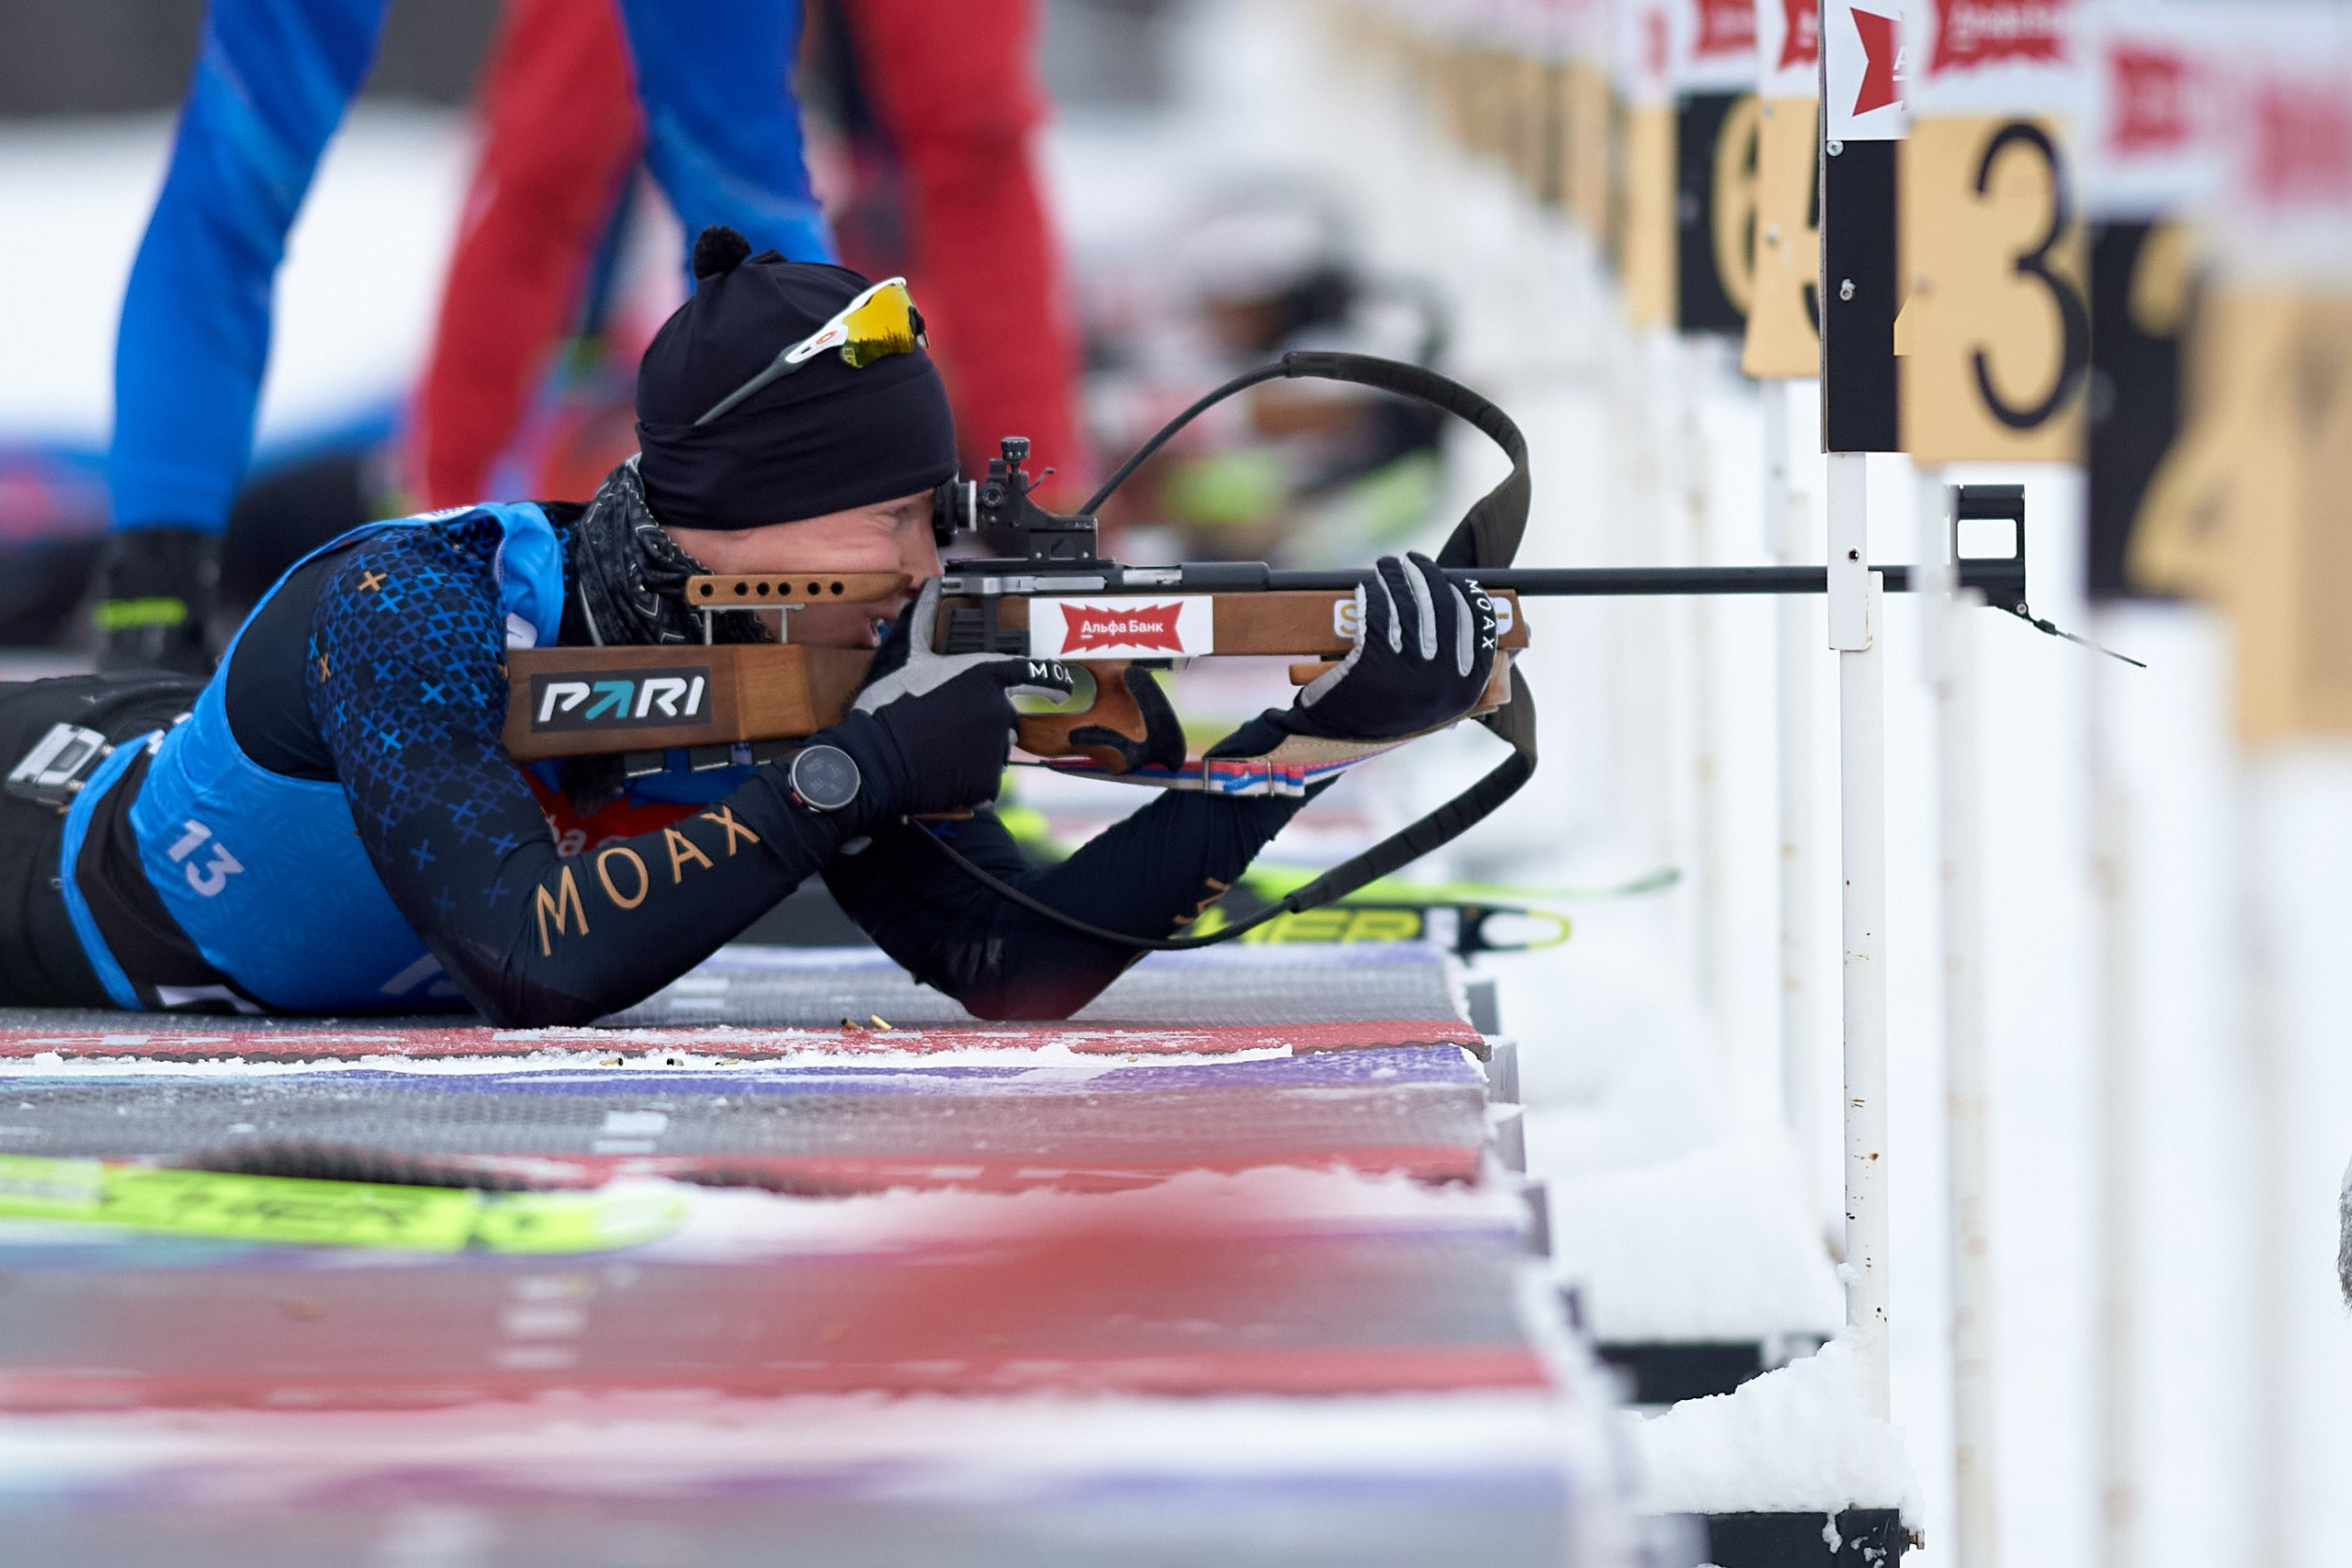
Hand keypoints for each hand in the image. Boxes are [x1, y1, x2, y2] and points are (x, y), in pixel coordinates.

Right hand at [824, 578, 1073, 818]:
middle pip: (1006, 719)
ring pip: (995, 752)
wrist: (874, 759)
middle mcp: (998, 709)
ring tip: (939, 752)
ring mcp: (995, 747)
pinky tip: (943, 775)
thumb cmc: (888, 706)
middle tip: (948, 730)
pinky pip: (986, 784)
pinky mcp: (987, 781)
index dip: (1051, 681)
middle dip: (985, 725)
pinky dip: (969, 783)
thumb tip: (927, 589)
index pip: (1032, 673)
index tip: (1063, 690)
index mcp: (983, 676)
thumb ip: (925, 625)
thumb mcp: (907, 658)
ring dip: (976, 754)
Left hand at [1295, 552, 1495, 738]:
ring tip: (1387, 566)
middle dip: (1427, 574)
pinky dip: (1373, 594)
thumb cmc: (1387, 715)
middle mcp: (1442, 679)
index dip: (1469, 596)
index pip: (1481, 627)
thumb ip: (1466, 671)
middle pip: (1443, 606)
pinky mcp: (1373, 660)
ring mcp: (1408, 669)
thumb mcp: (1436, 703)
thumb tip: (1523, 631)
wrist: (1333, 739)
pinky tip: (1368, 588)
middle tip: (1413, 560)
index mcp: (1466, 690)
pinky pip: (1377, 613)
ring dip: (1396, 576)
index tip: (1456, 581)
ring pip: (1407, 604)